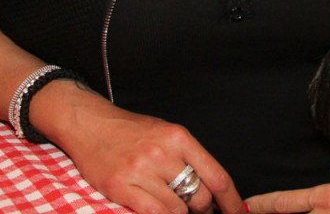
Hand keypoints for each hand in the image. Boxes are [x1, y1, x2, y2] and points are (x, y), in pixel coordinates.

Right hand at [38, 83, 243, 213]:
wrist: (90, 124)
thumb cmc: (130, 131)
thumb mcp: (166, 134)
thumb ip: (189, 159)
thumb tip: (212, 189)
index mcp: (179, 138)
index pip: (217, 176)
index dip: (232, 201)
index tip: (239, 212)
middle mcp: (163, 153)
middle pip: (200, 196)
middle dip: (203, 210)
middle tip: (198, 210)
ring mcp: (141, 170)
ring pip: (177, 209)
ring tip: (174, 208)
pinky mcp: (121, 186)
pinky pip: (153, 213)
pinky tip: (160, 211)